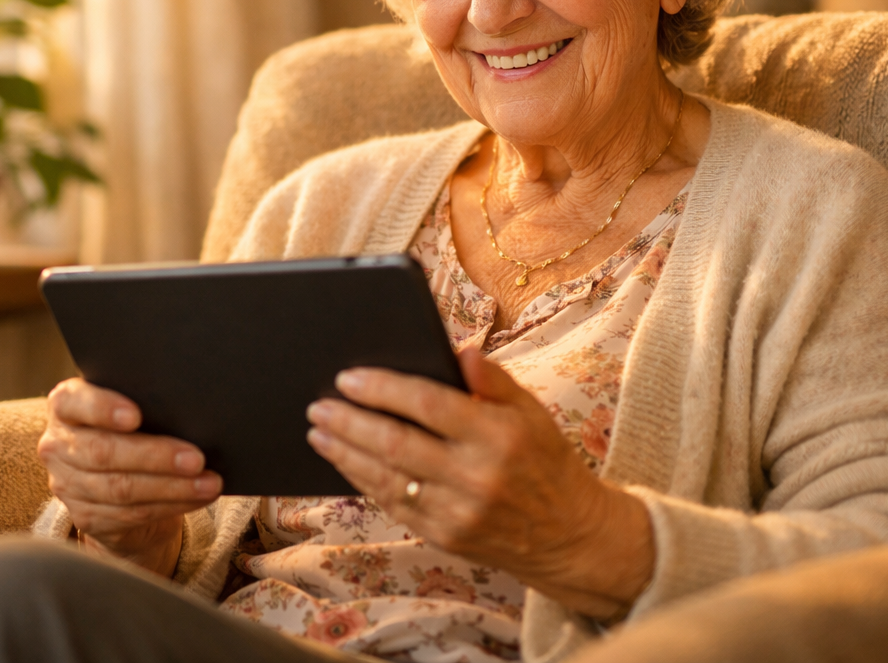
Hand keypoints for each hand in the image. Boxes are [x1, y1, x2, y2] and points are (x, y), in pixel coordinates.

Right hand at [38, 377, 221, 576]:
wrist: (119, 474)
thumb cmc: (135, 423)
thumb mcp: (134, 404)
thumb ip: (146, 399)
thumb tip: (192, 404)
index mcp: (66, 405)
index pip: (73, 402)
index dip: (103, 409)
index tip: (136, 416)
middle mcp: (59, 445)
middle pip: (103, 452)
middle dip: (156, 456)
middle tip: (197, 458)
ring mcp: (68, 485)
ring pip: (121, 489)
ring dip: (172, 487)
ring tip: (208, 482)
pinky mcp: (86, 518)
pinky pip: (131, 514)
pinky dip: (171, 505)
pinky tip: (198, 497)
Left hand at [306, 348, 653, 618]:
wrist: (568, 535)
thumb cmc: (544, 459)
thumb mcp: (531, 410)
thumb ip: (493, 379)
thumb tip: (459, 349)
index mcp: (497, 435)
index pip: (428, 405)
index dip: (384, 389)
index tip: (349, 377)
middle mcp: (475, 476)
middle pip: (397, 444)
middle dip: (350, 422)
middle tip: (318, 404)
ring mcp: (457, 512)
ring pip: (386, 479)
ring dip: (346, 453)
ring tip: (318, 430)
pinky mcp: (444, 538)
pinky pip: (392, 505)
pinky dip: (362, 481)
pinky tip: (345, 461)